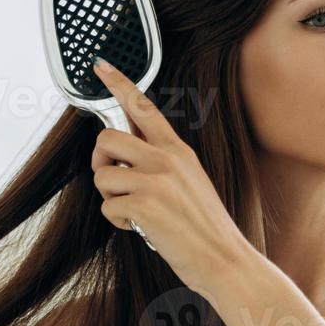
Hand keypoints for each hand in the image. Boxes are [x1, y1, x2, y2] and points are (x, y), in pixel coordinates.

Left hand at [90, 57, 250, 290]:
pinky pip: (107, 206)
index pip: (143, 107)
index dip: (118, 83)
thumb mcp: (191, 183)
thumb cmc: (205, 229)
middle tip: (115, 182)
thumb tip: (123, 154)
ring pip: (103, 174)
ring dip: (111, 197)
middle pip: (107, 138)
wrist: (225, 261)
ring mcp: (156, 181)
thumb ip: (162, 163)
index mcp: (179, 152)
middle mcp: (167, 159)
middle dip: (101, 161)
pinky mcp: (144, 205)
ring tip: (136, 212)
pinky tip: (142, 228)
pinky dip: (119, 222)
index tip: (100, 65)